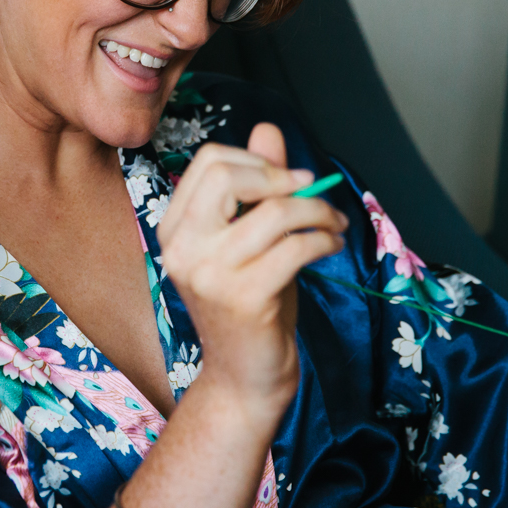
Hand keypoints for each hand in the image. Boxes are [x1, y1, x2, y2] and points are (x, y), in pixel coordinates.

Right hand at [155, 123, 347, 417]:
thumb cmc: (250, 305)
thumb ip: (257, 186)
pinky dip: (323, 240)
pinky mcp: (244, 298)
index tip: (290, 181)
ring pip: (273, 212)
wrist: (245, 377)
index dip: (257, 161)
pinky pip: (295, 247)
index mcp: (174, 229)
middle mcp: (181, 248)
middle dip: (282, 177)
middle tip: (312, 193)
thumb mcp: (252, 239)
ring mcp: (209, 274)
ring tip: (333, 225)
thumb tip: (266, 129)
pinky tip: (330, 247)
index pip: (209, 161)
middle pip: (228, 174)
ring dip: (317, 212)